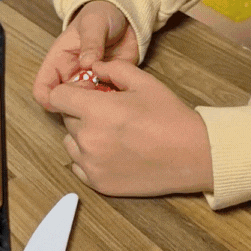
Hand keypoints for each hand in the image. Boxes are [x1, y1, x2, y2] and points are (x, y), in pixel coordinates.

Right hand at [33, 1, 137, 108]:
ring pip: (85, 107)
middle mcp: (72, 75)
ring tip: (109, 89)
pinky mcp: (109, 85)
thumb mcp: (94, 23)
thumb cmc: (101, 15)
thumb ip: (90, 42)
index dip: (51, 98)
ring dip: (96, 104)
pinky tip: (121, 89)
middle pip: (64, 103)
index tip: (69, 96)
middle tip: (94, 89)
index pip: (43, 88)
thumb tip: (86, 62)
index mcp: (59, 60)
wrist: (126, 16)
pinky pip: (107, 102)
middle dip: (77, 103)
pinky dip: (113, 101)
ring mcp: (91, 82)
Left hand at [46, 57, 213, 196]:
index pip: (57, 96)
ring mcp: (92, 165)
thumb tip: (94, 67)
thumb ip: (113, 69)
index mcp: (96, 111)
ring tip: (111, 133)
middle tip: (108, 112)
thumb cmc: (170, 118)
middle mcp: (89, 139)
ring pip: (71, 143)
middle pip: (66, 119)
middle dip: (81, 112)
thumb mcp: (144, 82)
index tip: (87, 92)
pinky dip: (89, 158)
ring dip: (83, 135)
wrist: (193, 155)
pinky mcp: (99, 183)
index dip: (71, 91)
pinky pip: (78, 166)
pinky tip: (111, 151)